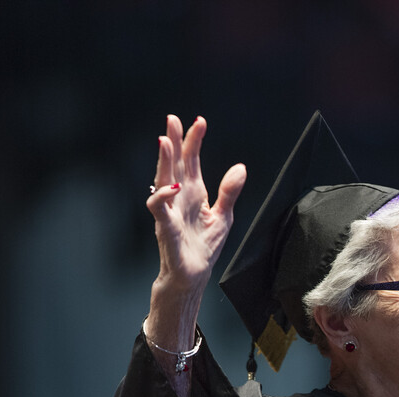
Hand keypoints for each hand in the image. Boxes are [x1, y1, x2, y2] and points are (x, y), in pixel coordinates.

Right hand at [147, 115, 246, 293]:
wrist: (192, 276)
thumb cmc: (203, 248)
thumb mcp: (223, 216)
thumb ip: (229, 192)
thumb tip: (240, 167)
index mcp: (193, 193)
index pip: (191, 161)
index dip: (194, 141)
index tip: (199, 121)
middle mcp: (179, 198)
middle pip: (174, 164)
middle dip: (173, 141)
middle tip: (172, 119)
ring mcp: (170, 211)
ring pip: (162, 180)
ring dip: (163, 160)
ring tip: (164, 140)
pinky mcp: (166, 227)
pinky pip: (158, 209)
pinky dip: (162, 197)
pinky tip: (172, 186)